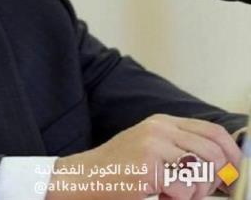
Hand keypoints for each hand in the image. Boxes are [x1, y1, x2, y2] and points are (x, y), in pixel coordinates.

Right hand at [45, 114, 241, 199]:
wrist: (82, 177)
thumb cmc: (116, 168)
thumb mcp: (148, 146)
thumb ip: (178, 146)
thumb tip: (220, 164)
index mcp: (162, 122)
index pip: (213, 131)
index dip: (231, 153)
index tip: (234, 172)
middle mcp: (160, 129)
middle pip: (214, 152)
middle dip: (216, 178)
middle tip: (201, 191)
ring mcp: (153, 146)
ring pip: (203, 170)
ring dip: (197, 191)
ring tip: (176, 194)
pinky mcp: (148, 167)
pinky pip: (185, 189)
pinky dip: (179, 199)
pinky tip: (161, 196)